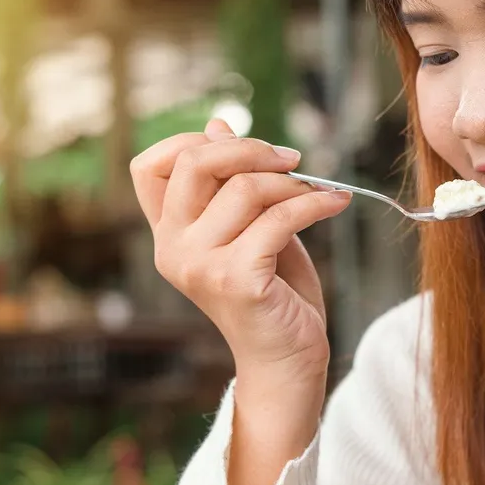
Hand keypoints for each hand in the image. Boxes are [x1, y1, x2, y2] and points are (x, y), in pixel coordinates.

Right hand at [130, 119, 350, 484]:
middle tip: (291, 160)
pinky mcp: (236, 280)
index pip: (149, 166)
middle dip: (250, 149)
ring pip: (246, 188)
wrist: (287, 360)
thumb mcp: (249, 225)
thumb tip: (217, 124)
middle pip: (194, 162)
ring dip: (293, 184)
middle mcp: (173, 249)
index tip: (242, 146)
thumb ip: (231, 181)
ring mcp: (200, 266)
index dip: (191, 141)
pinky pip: (280, 218)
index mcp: (168, 234)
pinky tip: (335, 203)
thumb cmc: (272, 290)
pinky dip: (315, 203)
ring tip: (318, 194)